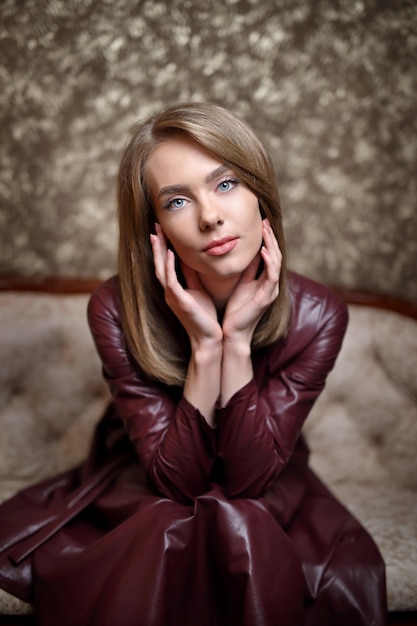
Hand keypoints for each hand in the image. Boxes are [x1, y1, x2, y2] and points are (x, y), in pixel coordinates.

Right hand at [150, 224, 222, 349]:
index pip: (165, 264)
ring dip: (159, 252)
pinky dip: (170, 267)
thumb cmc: (205, 317)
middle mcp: (170, 292)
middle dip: (157, 245)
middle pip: (159, 264)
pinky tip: (170, 254)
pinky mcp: (180, 302)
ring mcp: (173, 297)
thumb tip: (191, 258)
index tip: (161, 230)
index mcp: (174, 289)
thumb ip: (192, 275)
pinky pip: (172, 281)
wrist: (209, 339)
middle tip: (155, 226)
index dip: (163, 247)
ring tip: (157, 235)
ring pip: (162, 270)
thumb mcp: (198, 290)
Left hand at [222, 219, 280, 344]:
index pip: (269, 255)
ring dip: (271, 245)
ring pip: (276, 262)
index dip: (267, 239)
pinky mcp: (266, 297)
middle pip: (276, 255)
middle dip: (271, 237)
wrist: (233, 332)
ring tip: (266, 230)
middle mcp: (271, 284)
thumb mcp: (239, 283)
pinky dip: (268, 261)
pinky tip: (263, 250)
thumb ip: (245, 269)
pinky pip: (271, 275)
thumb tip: (242, 252)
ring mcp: (271, 290)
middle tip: (265, 221)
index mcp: (264, 281)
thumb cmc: (234, 310)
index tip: (261, 223)